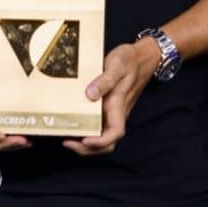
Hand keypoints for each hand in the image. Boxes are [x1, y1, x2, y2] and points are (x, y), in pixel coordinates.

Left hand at [63, 37, 159, 156]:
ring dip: (85, 142)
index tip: (85, 140)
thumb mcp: (116, 66)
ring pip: (101, 136)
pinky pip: (97, 125)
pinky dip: (85, 130)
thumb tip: (90, 94)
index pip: (115, 132)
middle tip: (67, 142)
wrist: (141, 57)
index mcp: (119, 106)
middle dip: (88, 148)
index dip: (101, 141)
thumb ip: (105, 80)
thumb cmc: (129, 61)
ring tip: (66, 137)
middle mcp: (116, 113)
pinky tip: (70, 124)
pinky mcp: (106, 108)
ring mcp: (111, 112)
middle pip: (107, 142)